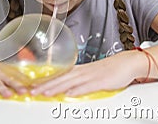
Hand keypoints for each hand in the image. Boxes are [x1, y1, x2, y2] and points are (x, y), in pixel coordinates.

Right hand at [0, 63, 29, 97]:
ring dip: (2, 89)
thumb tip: (31, 84)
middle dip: (17, 86)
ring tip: (8, 95)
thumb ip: (17, 78)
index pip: (19, 79)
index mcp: (7, 74)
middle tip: (23, 91)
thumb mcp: (6, 72)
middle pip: (9, 81)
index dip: (26, 84)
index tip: (34, 88)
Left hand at [30, 50, 144, 96]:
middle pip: (60, 79)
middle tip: (32, 91)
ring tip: (44, 93)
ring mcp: (90, 76)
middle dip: (45, 85)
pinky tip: (69, 94)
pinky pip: (87, 86)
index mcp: (77, 70)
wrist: (126, 63)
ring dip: (56, 87)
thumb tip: (65, 89)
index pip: (57, 76)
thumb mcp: (89, 75)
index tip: (32, 86)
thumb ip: (77, 81)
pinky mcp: (101, 81)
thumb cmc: (108, 70)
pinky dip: (77, 90)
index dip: (44, 81)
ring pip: (70, 82)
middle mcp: (81, 72)